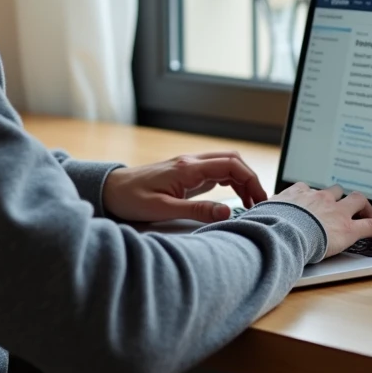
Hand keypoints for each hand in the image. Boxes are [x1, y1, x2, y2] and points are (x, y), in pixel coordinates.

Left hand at [102, 152, 268, 222]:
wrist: (111, 189)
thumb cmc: (131, 199)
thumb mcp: (163, 210)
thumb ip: (196, 211)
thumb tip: (227, 212)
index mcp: (188, 168)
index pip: (231, 164)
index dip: (251, 180)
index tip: (260, 199)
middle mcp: (191, 162)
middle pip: (232, 160)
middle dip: (250, 178)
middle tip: (258, 202)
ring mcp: (188, 166)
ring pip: (225, 163)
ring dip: (241, 179)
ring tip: (249, 203)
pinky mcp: (185, 173)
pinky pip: (214, 171)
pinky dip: (229, 181)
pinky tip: (232, 198)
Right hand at [270, 183, 371, 257]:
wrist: (282, 233)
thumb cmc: (267, 226)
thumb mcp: (260, 214)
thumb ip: (261, 215)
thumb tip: (246, 221)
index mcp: (298, 194)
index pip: (308, 189)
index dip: (314, 196)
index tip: (314, 202)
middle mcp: (319, 198)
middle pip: (336, 190)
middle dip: (342, 196)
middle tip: (346, 206)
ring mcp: (336, 211)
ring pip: (357, 200)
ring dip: (363, 206)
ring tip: (367, 214)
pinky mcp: (349, 228)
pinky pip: (371, 225)